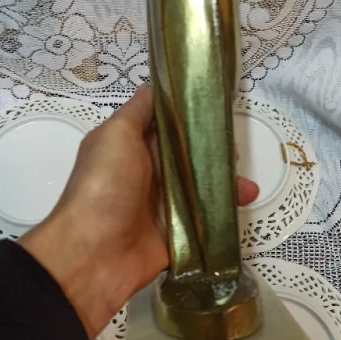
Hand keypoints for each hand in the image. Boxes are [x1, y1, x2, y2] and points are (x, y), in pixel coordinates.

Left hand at [19, 85, 258, 339]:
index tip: (219, 103)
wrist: (94, 254)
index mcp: (133, 146)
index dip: (191, 114)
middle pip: (189, 154)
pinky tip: (245, 200)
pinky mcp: (179, 230)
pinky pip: (206, 216)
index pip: (168, 123)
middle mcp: (150, 171)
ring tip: (246, 183)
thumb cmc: (104, 186)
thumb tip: (156, 84)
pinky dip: (226, 209)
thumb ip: (139, 111)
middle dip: (214, 150)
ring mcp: (165, 203)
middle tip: (234, 149)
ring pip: (202, 185)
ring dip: (226, 181)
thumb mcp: (116, 135)